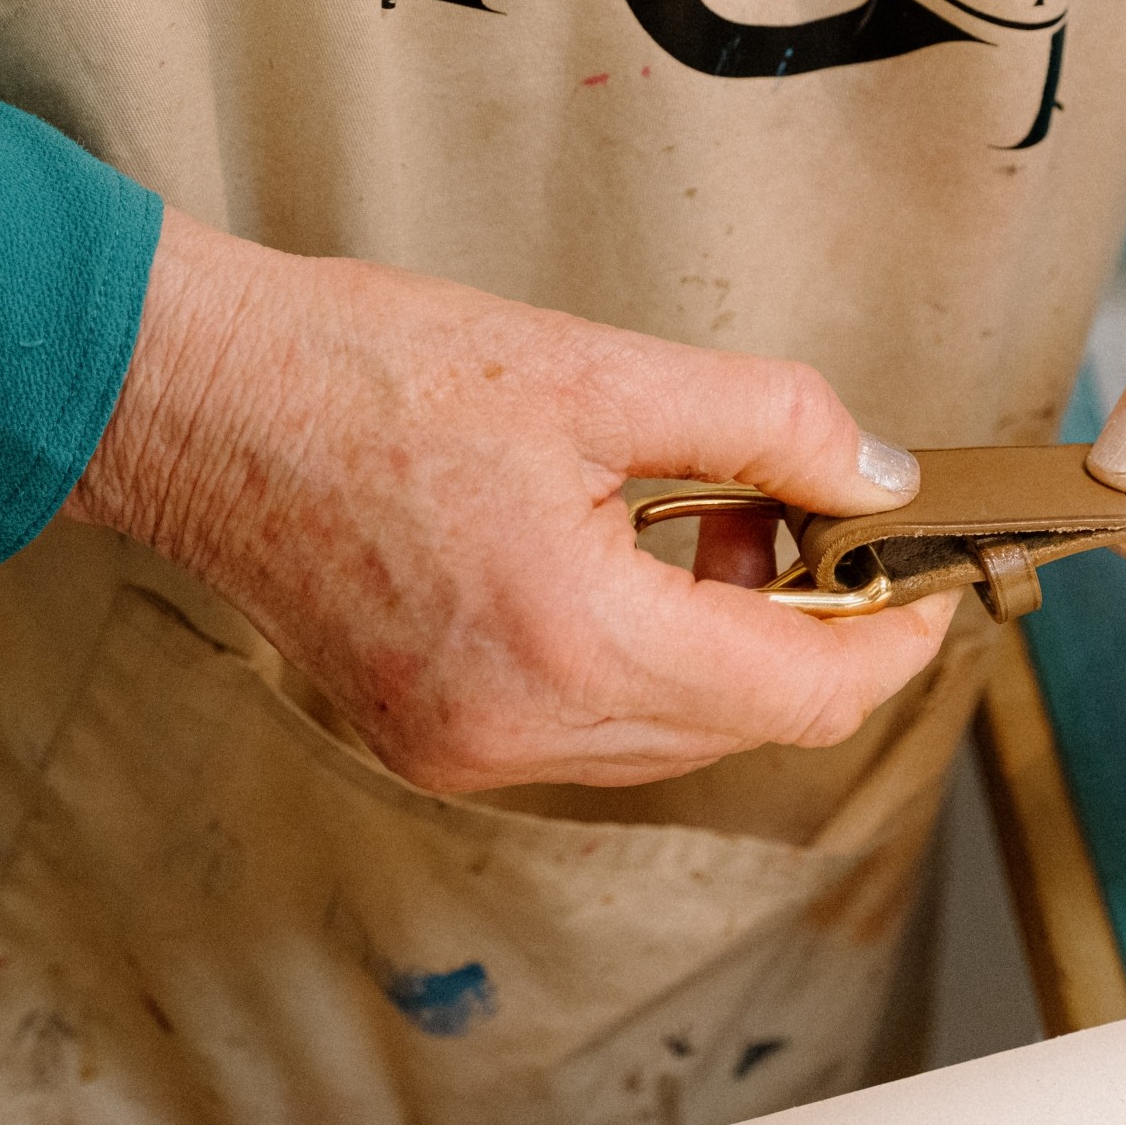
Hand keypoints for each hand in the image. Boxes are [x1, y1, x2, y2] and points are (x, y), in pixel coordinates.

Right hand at [67, 209, 954, 790]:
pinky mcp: (434, 741)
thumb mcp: (604, 374)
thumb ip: (770, 427)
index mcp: (577, 644)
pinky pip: (594, 726)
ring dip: (723, 640)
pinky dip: (641, 655)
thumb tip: (881, 479)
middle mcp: (525, 731)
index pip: (803, 697)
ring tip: (705, 516)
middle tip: (805, 510)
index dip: (890, 644)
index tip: (928, 590)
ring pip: (673, 730)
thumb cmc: (372, 372)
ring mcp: (470, 752)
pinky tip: (626, 557)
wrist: (197, 401)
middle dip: (804, 626)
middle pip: (745, 721)